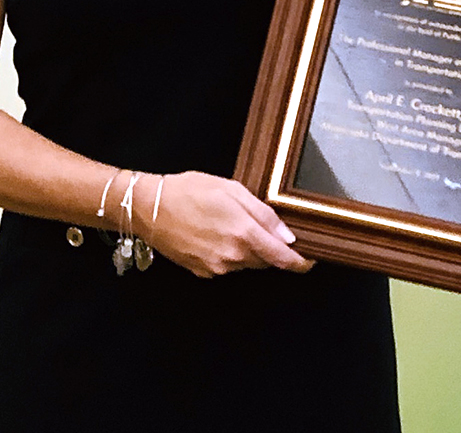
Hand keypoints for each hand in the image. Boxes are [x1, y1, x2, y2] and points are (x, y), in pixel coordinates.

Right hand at [145, 171, 312, 278]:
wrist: (150, 208)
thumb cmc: (189, 191)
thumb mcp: (231, 189)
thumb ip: (262, 213)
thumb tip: (287, 236)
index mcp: (243, 234)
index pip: (282, 258)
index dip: (300, 262)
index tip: (310, 259)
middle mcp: (233, 257)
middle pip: (265, 261)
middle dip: (270, 249)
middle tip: (262, 227)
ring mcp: (217, 268)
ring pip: (246, 263)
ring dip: (248, 250)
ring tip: (231, 224)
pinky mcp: (203, 272)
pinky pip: (227, 266)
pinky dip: (229, 254)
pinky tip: (215, 234)